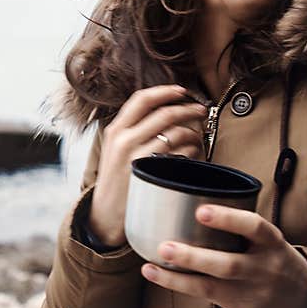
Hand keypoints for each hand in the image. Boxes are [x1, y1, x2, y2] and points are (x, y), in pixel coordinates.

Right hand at [89, 84, 206, 244]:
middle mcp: (123, 139)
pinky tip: (193, 154)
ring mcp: (136, 156)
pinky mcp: (149, 172)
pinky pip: (179, 153)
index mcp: (115, 130)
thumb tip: (162, 112)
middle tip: (201, 110)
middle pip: (164, 113)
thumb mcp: (115, 151)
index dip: (165, 91)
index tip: (182, 91)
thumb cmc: (116, 183)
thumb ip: (132, 131)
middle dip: (188, 109)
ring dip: (193, 132)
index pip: (142, 99)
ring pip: (175, 132)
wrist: (106, 216)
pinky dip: (191, 151)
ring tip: (197, 138)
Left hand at [140, 204, 306, 307]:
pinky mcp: (238, 305)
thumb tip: (194, 197)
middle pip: (229, 264)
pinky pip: (205, 295)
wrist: (303, 298)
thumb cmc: (273, 256)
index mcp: (271, 241)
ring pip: (212, 285)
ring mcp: (250, 289)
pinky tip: (155, 274)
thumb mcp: (268, 238)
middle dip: (194, 257)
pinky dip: (179, 284)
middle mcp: (262, 266)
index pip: (254, 226)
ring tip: (151, 265)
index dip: (228, 218)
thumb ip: (241, 225)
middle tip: (165, 246)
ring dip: (179, 276)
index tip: (200, 211)